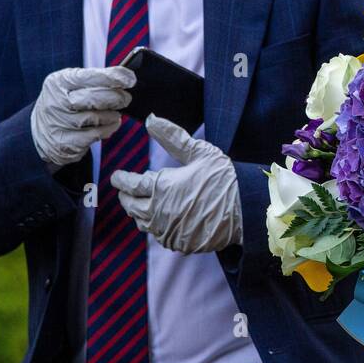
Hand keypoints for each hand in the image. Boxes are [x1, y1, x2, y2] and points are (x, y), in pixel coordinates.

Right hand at [30, 66, 134, 170]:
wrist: (39, 132)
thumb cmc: (63, 103)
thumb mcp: (70, 85)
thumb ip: (94, 80)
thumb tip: (125, 77)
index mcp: (59, 82)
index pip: (89, 77)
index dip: (113, 77)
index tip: (130, 79)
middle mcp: (57, 102)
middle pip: (95, 98)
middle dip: (116, 97)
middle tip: (126, 98)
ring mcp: (60, 123)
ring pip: (97, 117)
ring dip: (112, 115)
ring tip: (115, 113)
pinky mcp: (66, 142)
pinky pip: (96, 134)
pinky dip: (108, 129)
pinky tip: (110, 125)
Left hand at [109, 114, 242, 253]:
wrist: (246, 209)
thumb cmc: (224, 178)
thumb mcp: (200, 152)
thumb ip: (172, 137)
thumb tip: (151, 119)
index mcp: (159, 187)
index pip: (129, 184)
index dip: (120, 179)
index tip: (116, 176)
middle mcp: (158, 212)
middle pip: (130, 206)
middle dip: (126, 196)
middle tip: (126, 191)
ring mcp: (167, 230)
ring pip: (142, 223)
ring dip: (138, 212)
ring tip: (141, 204)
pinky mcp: (179, 242)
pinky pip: (159, 236)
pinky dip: (156, 227)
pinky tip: (163, 219)